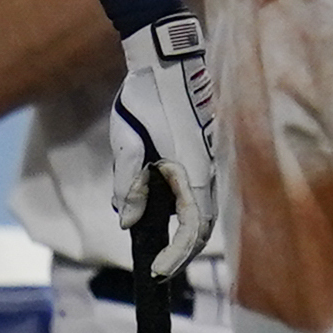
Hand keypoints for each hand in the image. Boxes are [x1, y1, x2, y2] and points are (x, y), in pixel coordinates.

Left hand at [112, 13, 222, 273]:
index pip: (191, 229)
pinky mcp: (200, 149)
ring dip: (186, 232)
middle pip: (203, 224)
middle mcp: (204, 169)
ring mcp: (205, 158)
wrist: (168, 59)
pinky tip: (165, 212)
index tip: (156, 272)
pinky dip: (186, 211)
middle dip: (183, 252)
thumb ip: (129, 185)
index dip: (175, 256)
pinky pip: (198, 190)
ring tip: (161, 249)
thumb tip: (129, 220)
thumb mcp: (127, 144)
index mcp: (190, 171)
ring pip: (202, 207)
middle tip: (159, 270)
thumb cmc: (145, 99)